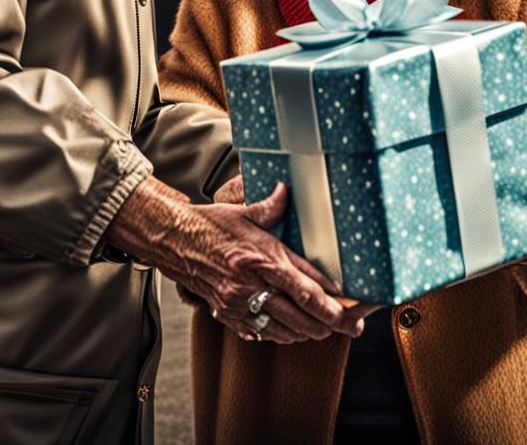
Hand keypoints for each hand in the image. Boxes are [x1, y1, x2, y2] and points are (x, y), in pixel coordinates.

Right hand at [106, 176, 363, 344]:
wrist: (173, 241)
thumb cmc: (210, 225)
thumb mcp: (245, 211)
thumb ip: (272, 205)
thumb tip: (287, 191)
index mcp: (264, 258)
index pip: (308, 288)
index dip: (334, 304)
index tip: (353, 311)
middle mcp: (254, 285)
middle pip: (302, 316)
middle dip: (331, 325)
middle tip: (350, 327)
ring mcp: (239, 304)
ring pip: (284, 330)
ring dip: (308, 333)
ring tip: (326, 330)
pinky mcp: (227, 315)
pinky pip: (260, 333)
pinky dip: (281, 335)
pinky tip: (292, 330)